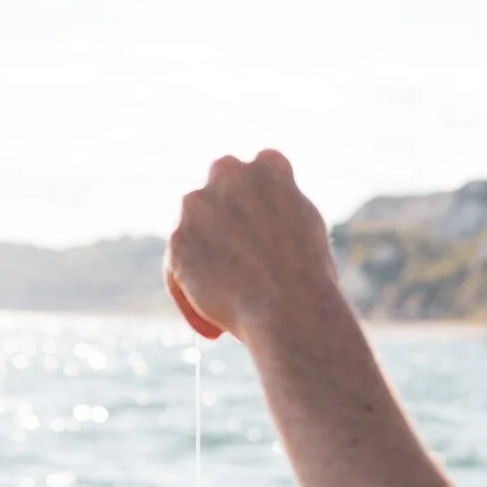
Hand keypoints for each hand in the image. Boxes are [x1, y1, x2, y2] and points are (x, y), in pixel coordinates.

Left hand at [163, 150, 349, 345]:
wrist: (289, 309)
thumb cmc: (308, 275)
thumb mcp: (303, 224)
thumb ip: (277, 206)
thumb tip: (258, 207)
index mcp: (269, 164)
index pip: (257, 172)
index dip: (256, 205)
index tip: (261, 232)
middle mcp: (228, 171)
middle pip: (217, 194)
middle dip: (222, 220)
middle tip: (238, 259)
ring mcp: (197, 203)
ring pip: (194, 229)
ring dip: (203, 255)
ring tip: (225, 295)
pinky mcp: (178, 239)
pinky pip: (179, 266)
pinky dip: (190, 291)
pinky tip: (212, 322)